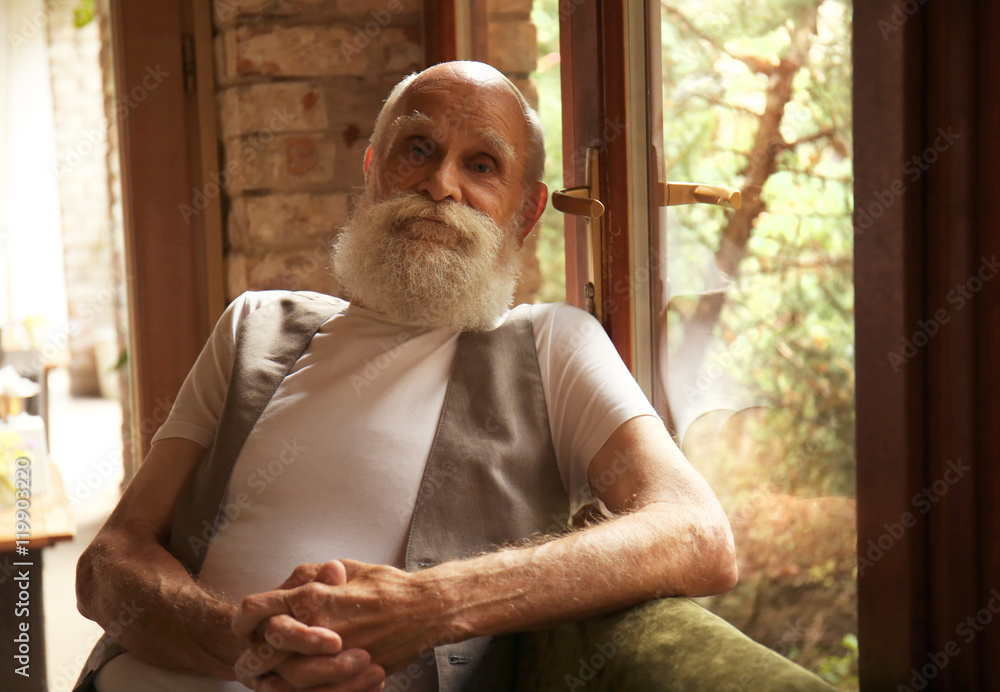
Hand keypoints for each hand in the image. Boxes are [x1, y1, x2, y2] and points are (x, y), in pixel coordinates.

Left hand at [234, 559, 455, 674]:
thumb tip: (287, 585)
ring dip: (272, 680)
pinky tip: (294, 691)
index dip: (243, 619)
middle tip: (247, 660)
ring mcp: (334, 654)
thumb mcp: (349, 568)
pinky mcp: (350, 674)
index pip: (258, 609)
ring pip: (285, 677)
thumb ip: (314, 576)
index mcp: (313, 596)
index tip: (243, 626)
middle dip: (252, 655)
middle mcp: (318, 626)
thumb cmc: (388, 586)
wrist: (425, 610)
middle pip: (264, 648)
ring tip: (265, 681)